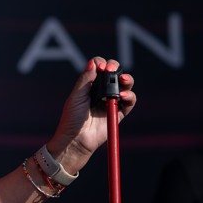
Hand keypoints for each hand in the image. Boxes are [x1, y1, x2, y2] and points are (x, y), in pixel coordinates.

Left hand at [48, 57, 135, 171]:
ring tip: (122, 79)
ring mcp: (111, 101)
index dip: (102, 64)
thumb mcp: (76, 96)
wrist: (76, 139)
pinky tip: (122, 95)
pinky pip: (129, 102)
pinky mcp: (119, 113)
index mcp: (90, 85)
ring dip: (127, 79)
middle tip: (111, 69)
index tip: (101, 67)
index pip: (99, 68)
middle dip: (115, 67)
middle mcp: (102, 91)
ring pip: (125, 85)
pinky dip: (130, 96)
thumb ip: (85, 79)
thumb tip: (94, 63)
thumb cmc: (72, 118)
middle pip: (114, 73)